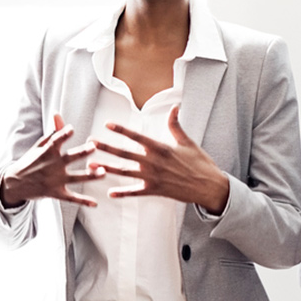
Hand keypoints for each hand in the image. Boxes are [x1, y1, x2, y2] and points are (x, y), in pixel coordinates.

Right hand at [0, 113, 102, 207]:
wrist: (15, 184)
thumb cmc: (30, 161)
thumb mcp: (39, 146)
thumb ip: (53, 132)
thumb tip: (58, 114)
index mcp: (47, 152)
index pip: (56, 141)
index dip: (63, 134)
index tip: (71, 129)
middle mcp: (52, 166)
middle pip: (70, 158)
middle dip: (82, 153)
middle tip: (93, 147)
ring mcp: (55, 180)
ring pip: (75, 178)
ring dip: (90, 175)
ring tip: (103, 173)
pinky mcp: (56, 193)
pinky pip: (71, 198)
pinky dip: (83, 201)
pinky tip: (95, 203)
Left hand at [88, 105, 228, 213]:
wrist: (209, 186)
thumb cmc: (200, 163)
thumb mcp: (187, 142)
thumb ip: (175, 125)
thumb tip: (174, 106)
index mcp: (161, 148)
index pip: (136, 137)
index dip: (121, 130)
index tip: (107, 124)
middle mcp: (154, 162)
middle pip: (125, 154)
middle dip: (106, 148)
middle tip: (90, 143)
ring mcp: (153, 177)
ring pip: (125, 172)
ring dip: (107, 168)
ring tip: (92, 165)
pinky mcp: (155, 190)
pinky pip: (135, 192)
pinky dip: (122, 193)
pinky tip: (109, 193)